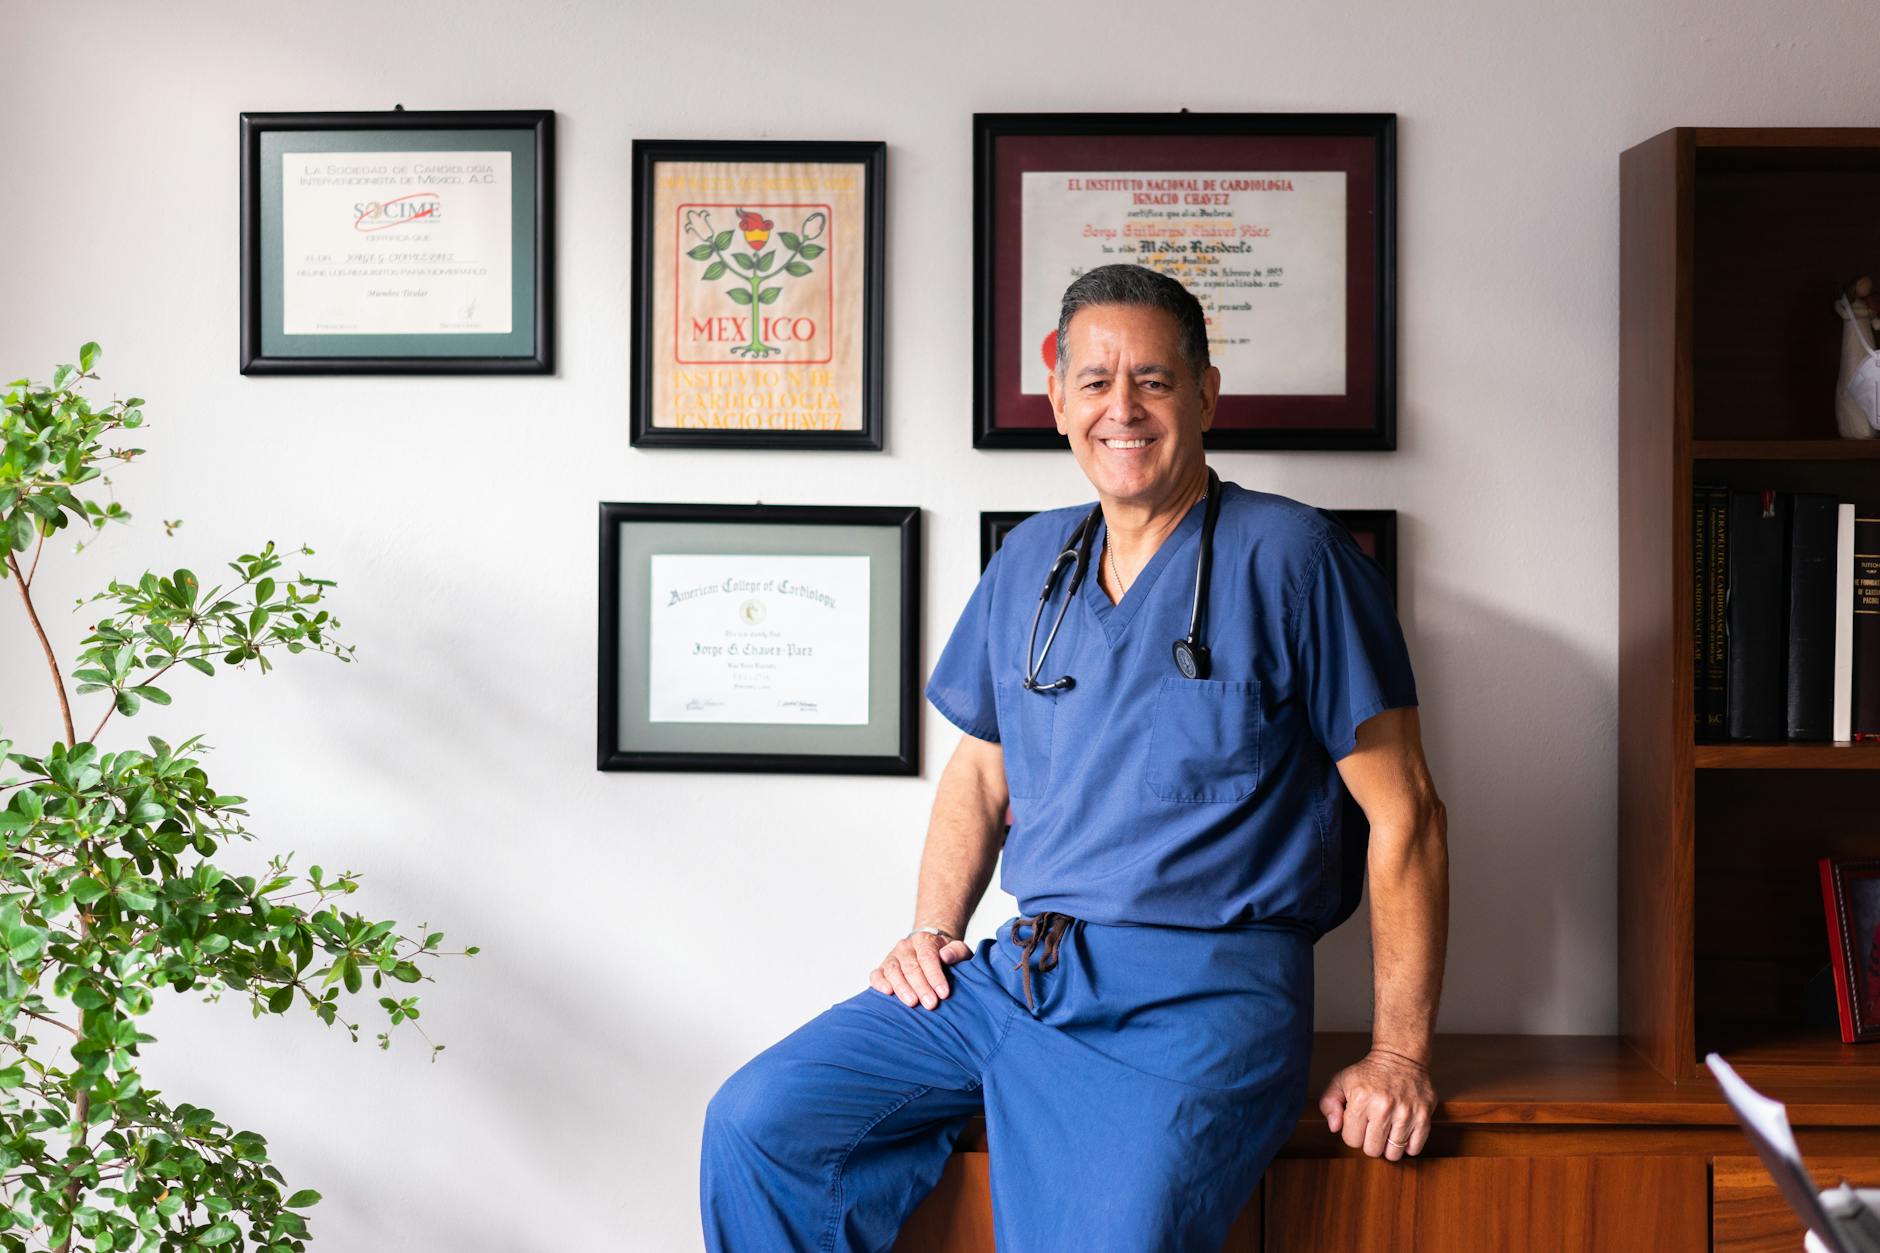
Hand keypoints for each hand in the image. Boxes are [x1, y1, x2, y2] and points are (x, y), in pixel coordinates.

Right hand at [868, 931, 971, 1009]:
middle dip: (921, 987)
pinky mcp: (882, 968)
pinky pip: (876, 974)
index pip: (928, 957)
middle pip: (911, 967)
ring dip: (902, 988)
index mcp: (924, 940)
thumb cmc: (945, 954)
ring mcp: (892, 957)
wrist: (928, 946)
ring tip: (912, 1003)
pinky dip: (879, 983)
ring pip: (893, 971)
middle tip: (931, 1004)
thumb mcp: (958, 949)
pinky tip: (887, 993)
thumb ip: (956, 951)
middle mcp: (905, 947)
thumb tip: (946, 956)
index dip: (935, 976)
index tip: (944, 994)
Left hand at [1318, 1047, 1435, 1160]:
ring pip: (1393, 1153)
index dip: (1353, 1133)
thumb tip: (1335, 1127)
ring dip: (1389, 1145)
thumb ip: (1329, 1104)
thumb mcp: (1341, 1081)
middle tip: (1373, 1126)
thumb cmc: (1369, 1072)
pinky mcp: (1424, 1117)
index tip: (1359, 1122)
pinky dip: (1408, 1145)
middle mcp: (1383, 1108)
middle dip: (1370, 1141)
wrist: (1401, 1057)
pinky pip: (1414, 1149)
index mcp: (1360, 1100)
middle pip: (1373, 1150)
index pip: (1352, 1140)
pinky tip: (1402, 1131)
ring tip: (1388, 1128)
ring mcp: (1406, 1114)